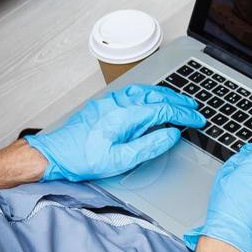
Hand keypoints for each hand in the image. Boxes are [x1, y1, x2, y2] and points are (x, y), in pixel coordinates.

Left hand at [26, 84, 204, 181]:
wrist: (53, 154)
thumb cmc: (82, 159)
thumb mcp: (120, 160)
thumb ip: (149, 146)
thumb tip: (171, 134)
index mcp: (126, 115)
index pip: (164, 110)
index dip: (184, 114)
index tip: (198, 119)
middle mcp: (119, 104)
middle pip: (157, 96)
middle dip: (179, 102)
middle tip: (194, 108)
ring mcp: (110, 102)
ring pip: (145, 91)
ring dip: (165, 95)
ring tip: (178, 101)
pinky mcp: (103, 105)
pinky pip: (132, 93)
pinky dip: (149, 94)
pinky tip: (151, 98)